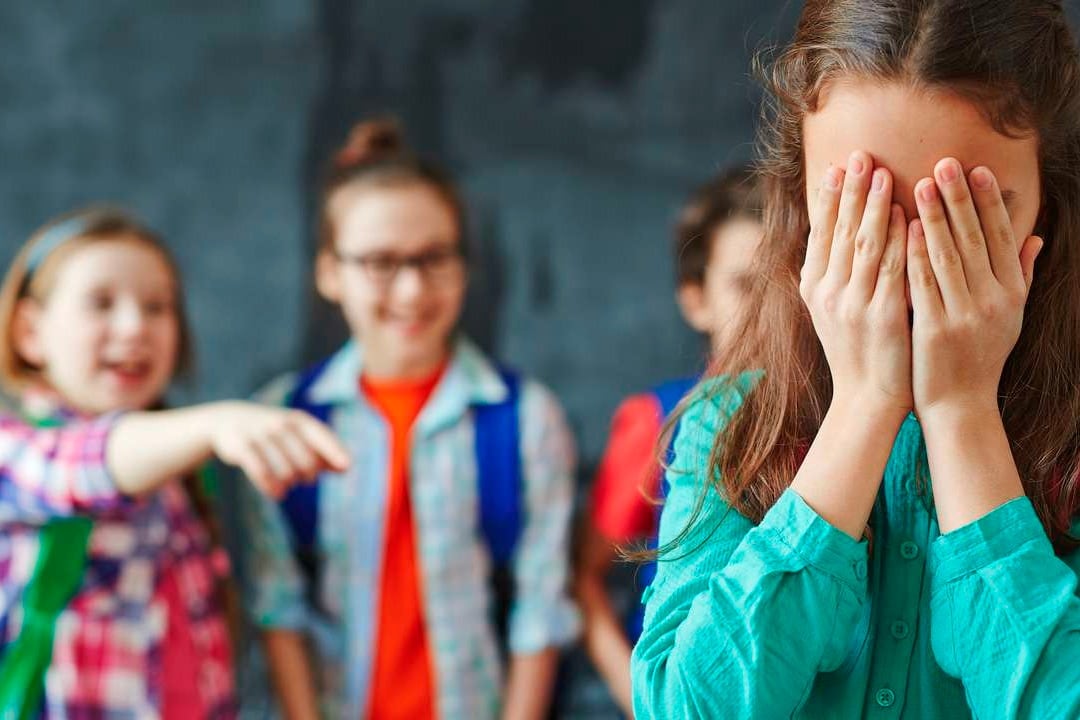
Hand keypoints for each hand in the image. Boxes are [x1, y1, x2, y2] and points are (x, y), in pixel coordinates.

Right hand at [208, 401, 349, 497]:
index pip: (320, 435)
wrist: (228, 419)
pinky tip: (277, 494)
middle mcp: (280, 424)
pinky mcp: (241, 448)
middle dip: (309, 475)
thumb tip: (346, 468)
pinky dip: (272, 488)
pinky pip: (262, 474)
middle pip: (306, 461)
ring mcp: (260, 435)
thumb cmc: (273, 432)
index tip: (347, 467)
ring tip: (288, 484)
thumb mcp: (297, 435)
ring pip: (286, 471)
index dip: (334, 451)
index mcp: (298, 420)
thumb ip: (321, 450)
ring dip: (290, 483)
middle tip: (305, 478)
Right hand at [800, 150, 911, 418]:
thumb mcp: (830, 310)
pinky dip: (899, 239)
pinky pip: (891, 269)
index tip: (836, 166)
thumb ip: (830, 272)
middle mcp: (826, 293)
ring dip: (873, 206)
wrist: (867, 396)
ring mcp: (852, 304)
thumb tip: (832, 231)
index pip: (820, 233)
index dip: (828, 198)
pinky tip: (906, 215)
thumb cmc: (856, 350)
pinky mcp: (882, 316)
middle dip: (850, 191)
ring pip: (864, 245)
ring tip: (883, 173)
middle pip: (840, 231)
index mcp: (812, 288)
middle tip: (860, 155)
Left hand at [906, 159, 1042, 420]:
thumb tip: (1036, 238)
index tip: (977, 170)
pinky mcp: (935, 330)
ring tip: (921, 184)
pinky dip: (914, 254)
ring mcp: (965, 316)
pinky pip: (924, 285)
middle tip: (945, 162)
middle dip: (960, 199)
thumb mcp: (1010, 316)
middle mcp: (994, 301)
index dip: (990, 202)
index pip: (1002, 238)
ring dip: (935, 218)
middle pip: (976, 240)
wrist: (960, 404)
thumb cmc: (981, 355)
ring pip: (949, 257)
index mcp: (1012, 294)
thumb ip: (1021, 276)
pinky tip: (903, 229)